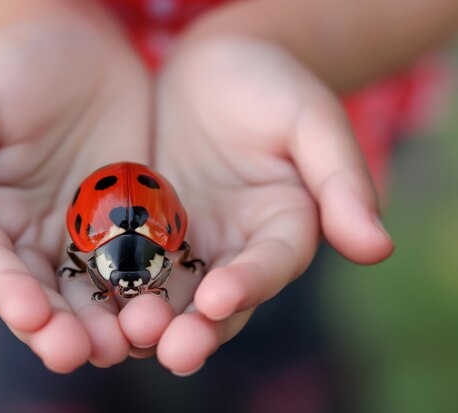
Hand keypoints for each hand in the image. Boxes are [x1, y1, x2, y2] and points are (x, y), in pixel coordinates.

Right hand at [0, 7, 151, 372]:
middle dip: (59, 328)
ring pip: (93, 295)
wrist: (79, 49)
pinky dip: (152, 290)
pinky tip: (168, 309)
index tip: (28, 313)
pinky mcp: (128, 231)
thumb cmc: (13, 68)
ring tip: (130, 341)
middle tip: (77, 351)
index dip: (5, 293)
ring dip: (109, 324)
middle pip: (41, 298)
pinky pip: (141, 266)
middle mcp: (29, 243)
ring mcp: (82, 240)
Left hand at [124, 37, 393, 374]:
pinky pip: (133, 264)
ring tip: (128, 338)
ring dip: (153, 321)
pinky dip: (118, 287)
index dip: (249, 283)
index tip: (220, 300)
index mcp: (285, 228)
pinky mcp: (150, 232)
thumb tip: (378, 247)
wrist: (216, 68)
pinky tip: (95, 305)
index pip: (271, 265)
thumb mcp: (311, 119)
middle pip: (221, 299)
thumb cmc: (272, 85)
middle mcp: (238, 249)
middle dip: (198, 328)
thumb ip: (341, 179)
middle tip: (173, 351)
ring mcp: (192, 244)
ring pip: (173, 294)